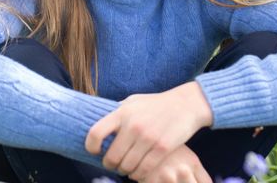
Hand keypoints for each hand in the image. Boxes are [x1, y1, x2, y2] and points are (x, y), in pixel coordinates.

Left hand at [85, 82, 212, 178]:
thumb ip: (117, 112)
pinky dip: (138, 175)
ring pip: (127, 166)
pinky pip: (144, 170)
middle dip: (110, 164)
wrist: (185, 104)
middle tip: (113, 164)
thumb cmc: (156, 104)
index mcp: (122, 112)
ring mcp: (148, 137)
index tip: (96, 151)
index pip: (95, 133)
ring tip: (126, 168)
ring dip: (124, 171)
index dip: (91, 146)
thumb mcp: (133, 101)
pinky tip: (138, 172)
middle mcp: (133, 125)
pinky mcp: (162, 148)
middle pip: (112, 157)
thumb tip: (98, 121)